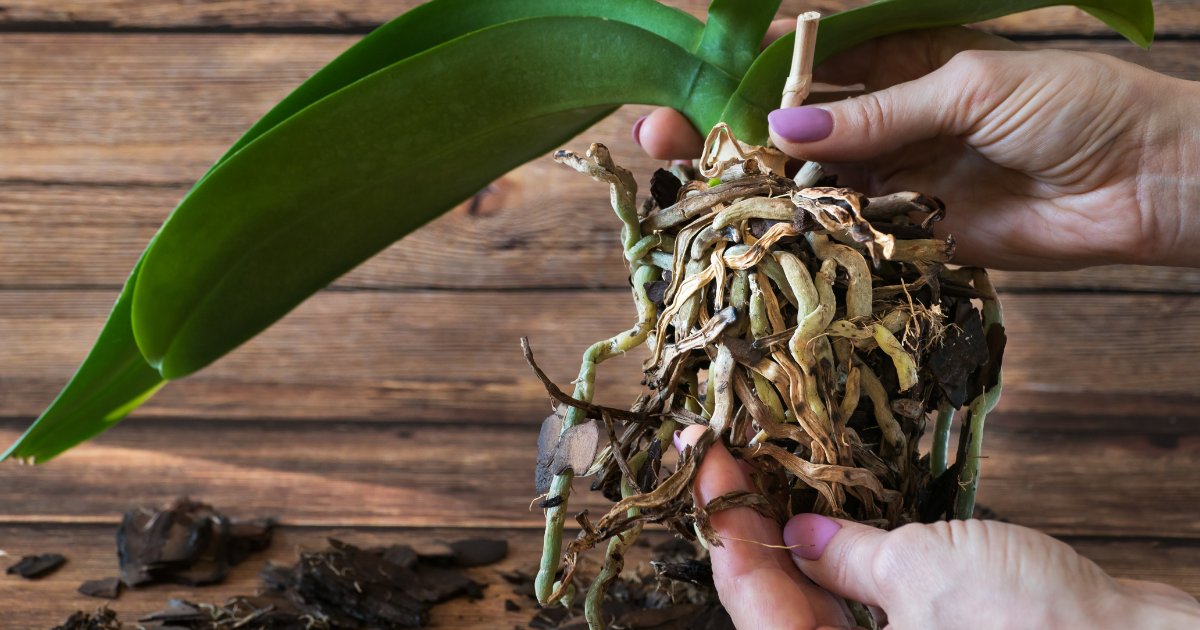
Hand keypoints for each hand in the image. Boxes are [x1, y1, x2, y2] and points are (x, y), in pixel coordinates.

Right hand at [635, 23, 1199, 269]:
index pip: (808, 70)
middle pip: (795, 132)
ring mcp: (898, 182)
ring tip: (693, 197)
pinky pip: (850, 237)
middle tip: (661, 140)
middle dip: (730, 136)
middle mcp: (890, 123)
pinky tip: (757, 243)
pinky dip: (808, 241)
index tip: (689, 86)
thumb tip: (783, 133)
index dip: (747, 78)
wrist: (1149, 180)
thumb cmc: (1075, 105)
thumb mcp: (971, 86)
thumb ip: (879, 113)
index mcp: (902, 63)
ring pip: (813, 186)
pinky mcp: (913, 238)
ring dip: (759, 193)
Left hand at [676, 424, 1199, 629]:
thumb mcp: (921, 575)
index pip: (750, 598)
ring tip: (763, 472)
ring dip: (786, 539)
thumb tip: (800, 536)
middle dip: (745, 528)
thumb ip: (848, 558)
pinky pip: (862, 604)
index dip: (722, 523)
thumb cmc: (1033, 629)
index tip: (705, 460)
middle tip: (723, 457)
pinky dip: (839, 558)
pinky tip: (827, 511)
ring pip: (814, 603)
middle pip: (772, 603)